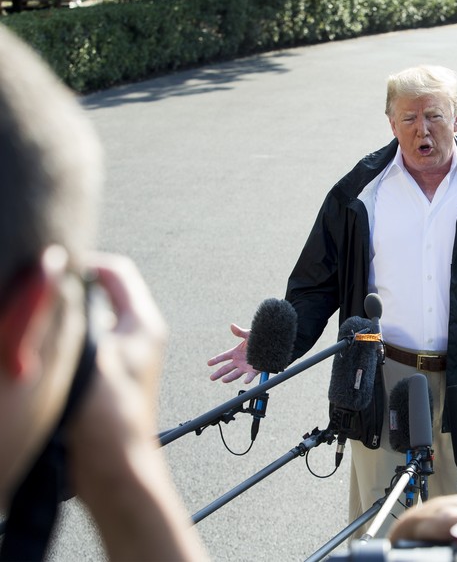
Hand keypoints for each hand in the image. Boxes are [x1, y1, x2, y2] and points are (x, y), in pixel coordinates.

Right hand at [67, 253, 207, 560]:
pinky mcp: (106, 374)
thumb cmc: (110, 418)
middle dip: (69, 290)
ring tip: (39, 323)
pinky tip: (42, 352)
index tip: (54, 268)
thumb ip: (77, 321)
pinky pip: (82, 343)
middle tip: (41, 294)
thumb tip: (59, 290)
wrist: (115, 467)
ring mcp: (121, 354)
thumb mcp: (91, 358)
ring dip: (64, 318)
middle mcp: (136, 334)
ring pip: (87, 319)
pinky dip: (64, 340)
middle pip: (100, 293)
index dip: (85, 263)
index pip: (116, 273)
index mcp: (142, 323)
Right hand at [207, 324, 258, 383]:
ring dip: (229, 377)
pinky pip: (250, 376)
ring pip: (235, 374)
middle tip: (211, 378)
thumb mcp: (249, 335)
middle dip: (218, 373)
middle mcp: (239, 361)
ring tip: (223, 380)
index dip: (216, 360)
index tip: (208, 363)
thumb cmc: (258, 339)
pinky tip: (245, 381)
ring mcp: (245, 366)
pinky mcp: (254, 370)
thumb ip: (240, 332)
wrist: (270, 345)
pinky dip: (248, 379)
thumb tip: (232, 326)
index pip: (223, 357)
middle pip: (226, 368)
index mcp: (236, 352)